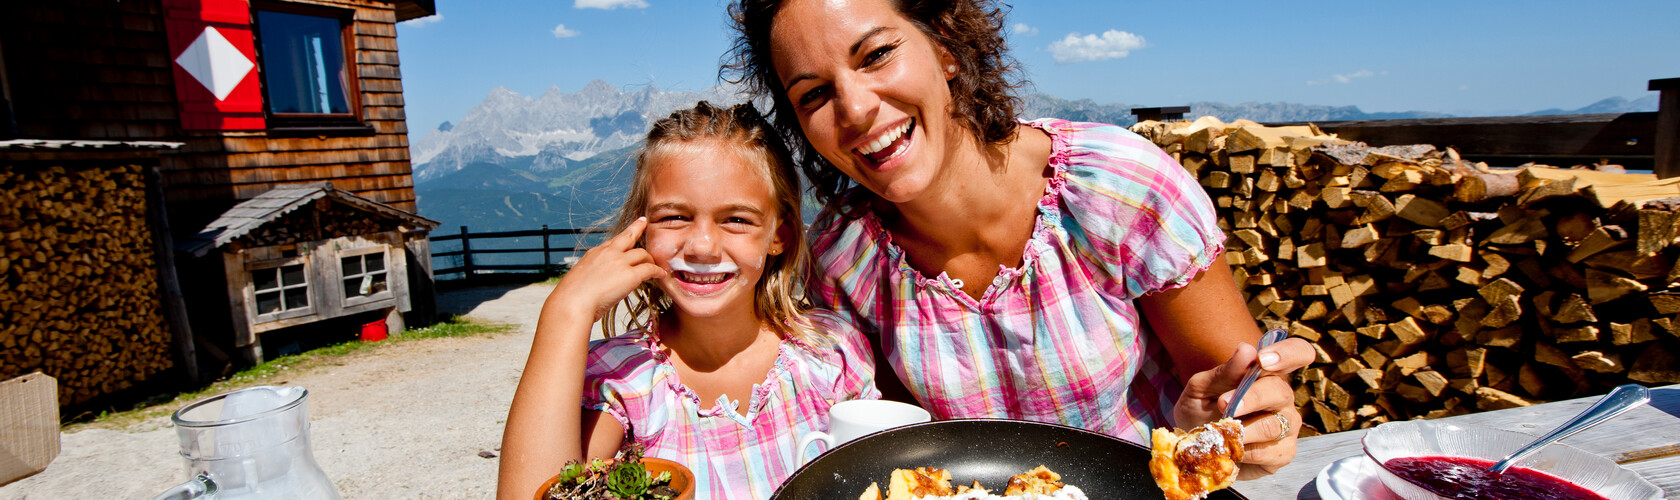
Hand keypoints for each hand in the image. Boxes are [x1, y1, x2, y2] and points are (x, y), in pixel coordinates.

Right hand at [546, 217, 666, 322]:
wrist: (573, 303)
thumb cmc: (571, 298)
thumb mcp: (580, 278)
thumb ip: (592, 275)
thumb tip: (597, 283)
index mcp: (595, 253)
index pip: (613, 241)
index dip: (624, 234)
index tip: (630, 227)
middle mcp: (608, 253)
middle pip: (628, 236)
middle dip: (637, 228)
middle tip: (644, 222)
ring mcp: (620, 262)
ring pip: (642, 254)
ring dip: (650, 260)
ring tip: (655, 266)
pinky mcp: (630, 275)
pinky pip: (650, 269)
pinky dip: (657, 271)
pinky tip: (661, 275)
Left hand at [1173, 337, 1313, 478]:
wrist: (1198, 448)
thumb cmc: (1202, 412)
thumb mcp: (1202, 389)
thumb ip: (1223, 372)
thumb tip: (1246, 350)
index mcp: (1267, 373)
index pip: (1297, 353)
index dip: (1287, 353)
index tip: (1262, 359)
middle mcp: (1282, 397)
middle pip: (1280, 391)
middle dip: (1251, 398)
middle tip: (1224, 404)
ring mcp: (1287, 424)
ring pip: (1273, 425)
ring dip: (1243, 429)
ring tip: (1220, 432)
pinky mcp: (1284, 452)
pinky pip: (1270, 452)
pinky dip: (1245, 451)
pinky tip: (1232, 450)